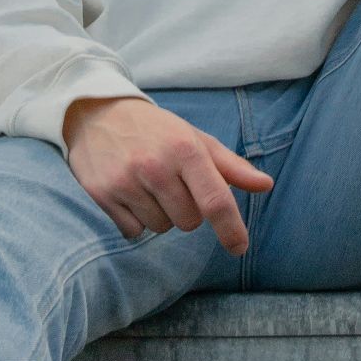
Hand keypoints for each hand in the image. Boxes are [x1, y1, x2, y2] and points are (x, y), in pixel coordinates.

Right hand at [62, 96, 273, 254]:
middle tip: (171, 184)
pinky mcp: (102, 194)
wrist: (96, 113)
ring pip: (161, 228)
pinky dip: (135, 220)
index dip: (231, 229)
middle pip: (189, 222)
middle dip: (186, 210)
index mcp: (185, 148)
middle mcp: (155, 165)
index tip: (239, 247)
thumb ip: (230, 166)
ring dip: (160, 214)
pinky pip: (134, 231)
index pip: (215, 200)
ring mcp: (126, 181)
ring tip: (147, 185)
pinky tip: (128, 193)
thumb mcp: (194, 139)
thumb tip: (265, 185)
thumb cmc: (155, 130)